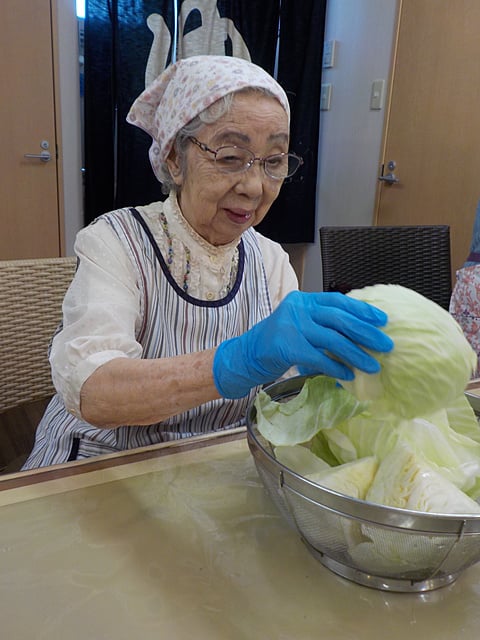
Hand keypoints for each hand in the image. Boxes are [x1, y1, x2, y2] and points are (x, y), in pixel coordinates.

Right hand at [213, 290, 393, 397]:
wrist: (247, 355)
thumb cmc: (278, 343)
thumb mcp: (300, 325)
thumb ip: (323, 325)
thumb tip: (360, 335)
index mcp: (304, 301)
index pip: (338, 301)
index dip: (362, 310)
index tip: (382, 320)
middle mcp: (298, 310)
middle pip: (339, 319)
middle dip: (365, 332)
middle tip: (385, 344)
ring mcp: (291, 327)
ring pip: (332, 339)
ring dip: (356, 354)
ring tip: (372, 365)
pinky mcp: (286, 346)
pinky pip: (318, 358)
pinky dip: (335, 367)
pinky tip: (348, 375)